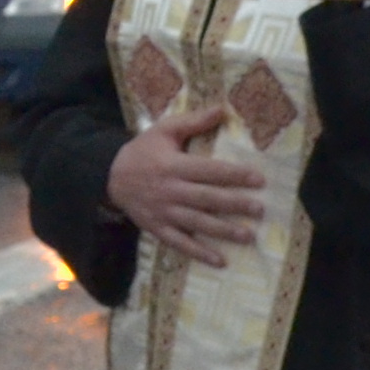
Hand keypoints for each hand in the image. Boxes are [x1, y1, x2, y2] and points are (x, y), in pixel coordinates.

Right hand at [104, 102, 268, 266]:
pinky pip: (180, 243)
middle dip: (234, 204)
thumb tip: (223, 109)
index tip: (259, 180)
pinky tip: (220, 261)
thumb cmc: (143, 150)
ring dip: (223, 231)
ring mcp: (164, 213)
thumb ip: (194, 121)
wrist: (110, 176)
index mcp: (174, 166)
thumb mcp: (164, 130)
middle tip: (259, 209)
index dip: (234, 175)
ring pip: (197, 223)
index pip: (209, 171)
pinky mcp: (158, 229)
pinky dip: (199, 253)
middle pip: (206, 199)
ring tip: (248, 235)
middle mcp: (170, 191)